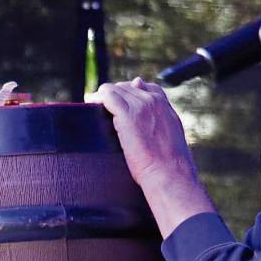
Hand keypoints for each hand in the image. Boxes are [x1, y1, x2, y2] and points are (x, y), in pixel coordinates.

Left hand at [86, 77, 214, 236]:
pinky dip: (97, 98)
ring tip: (92, 106)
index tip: (116, 105)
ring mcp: (141, 106)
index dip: (128, 94)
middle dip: (111, 95)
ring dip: (102, 96)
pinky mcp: (128, 114)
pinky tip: (90, 105)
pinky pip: (107, 96)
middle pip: (126, 87)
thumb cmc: (168, 165)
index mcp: (165, 107)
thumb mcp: (168, 139)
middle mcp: (154, 101)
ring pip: (114, 88)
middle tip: (99, 107)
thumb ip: (159, 123)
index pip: (144, 87)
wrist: (170, 174)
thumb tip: (148, 115)